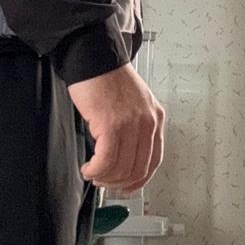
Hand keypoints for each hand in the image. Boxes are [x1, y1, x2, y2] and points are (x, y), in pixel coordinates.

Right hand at [68, 64, 165, 194]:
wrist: (95, 57)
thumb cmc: (108, 78)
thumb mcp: (133, 104)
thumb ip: (135, 128)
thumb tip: (124, 158)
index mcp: (155, 118)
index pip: (154, 160)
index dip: (139, 180)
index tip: (127, 187)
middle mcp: (147, 122)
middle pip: (138, 169)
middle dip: (118, 182)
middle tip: (104, 182)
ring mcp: (131, 124)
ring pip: (121, 168)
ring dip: (104, 177)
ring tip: (93, 173)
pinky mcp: (111, 125)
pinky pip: (105, 160)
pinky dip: (96, 170)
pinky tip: (88, 167)